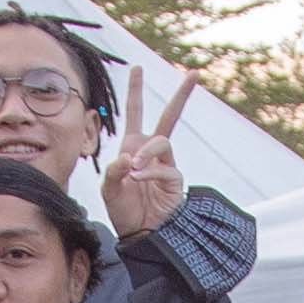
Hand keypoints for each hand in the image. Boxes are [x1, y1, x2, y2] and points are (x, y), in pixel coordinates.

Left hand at [102, 65, 196, 242]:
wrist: (140, 234)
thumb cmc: (123, 211)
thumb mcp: (109, 190)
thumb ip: (114, 172)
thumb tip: (129, 158)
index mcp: (133, 147)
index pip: (135, 112)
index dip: (135, 90)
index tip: (138, 68)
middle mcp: (151, 151)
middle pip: (169, 117)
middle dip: (181, 96)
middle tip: (194, 74)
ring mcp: (165, 164)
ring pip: (163, 141)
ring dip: (148, 151)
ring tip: (134, 169)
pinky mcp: (175, 180)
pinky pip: (165, 168)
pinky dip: (150, 172)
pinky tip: (138, 178)